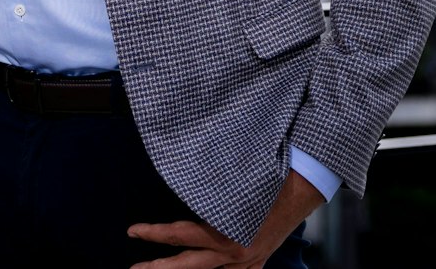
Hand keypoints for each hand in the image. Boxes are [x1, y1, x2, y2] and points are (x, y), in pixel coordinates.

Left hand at [127, 168, 325, 267]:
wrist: (303, 187)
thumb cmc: (268, 176)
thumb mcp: (233, 182)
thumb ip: (206, 190)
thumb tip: (177, 179)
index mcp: (227, 232)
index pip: (179, 234)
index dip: (153, 234)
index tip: (132, 231)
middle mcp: (234, 253)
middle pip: (187, 265)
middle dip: (158, 268)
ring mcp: (246, 262)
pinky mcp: (256, 263)